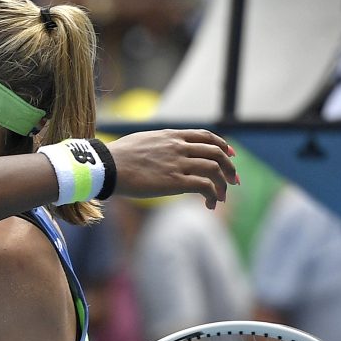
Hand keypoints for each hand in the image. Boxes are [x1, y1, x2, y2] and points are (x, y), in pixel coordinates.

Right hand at [107, 129, 238, 208]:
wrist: (107, 166)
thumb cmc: (116, 156)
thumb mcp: (140, 141)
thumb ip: (156, 145)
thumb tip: (155, 152)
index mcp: (171, 136)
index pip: (206, 136)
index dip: (223, 146)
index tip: (230, 155)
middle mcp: (179, 147)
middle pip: (216, 153)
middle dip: (229, 167)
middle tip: (233, 180)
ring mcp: (178, 163)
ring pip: (214, 169)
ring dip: (222, 185)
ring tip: (220, 197)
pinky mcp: (175, 181)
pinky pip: (204, 186)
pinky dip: (212, 195)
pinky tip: (209, 204)